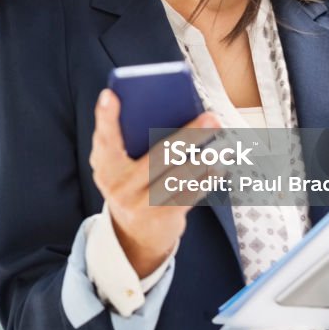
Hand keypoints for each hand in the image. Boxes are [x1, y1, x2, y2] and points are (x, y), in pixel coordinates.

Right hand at [89, 88, 220, 276]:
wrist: (134, 234)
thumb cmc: (131, 184)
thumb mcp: (120, 166)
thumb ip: (129, 142)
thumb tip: (168, 111)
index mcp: (105, 166)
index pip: (105, 138)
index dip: (105, 117)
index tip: (111, 95)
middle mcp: (118, 185)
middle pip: (158, 156)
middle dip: (189, 135)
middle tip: (211, 117)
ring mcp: (140, 204)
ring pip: (179, 176)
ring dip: (205, 158)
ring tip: (223, 144)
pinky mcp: (162, 218)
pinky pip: (189, 195)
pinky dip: (206, 179)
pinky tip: (218, 167)